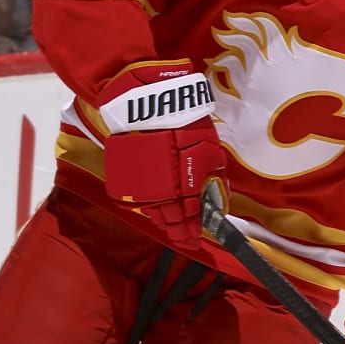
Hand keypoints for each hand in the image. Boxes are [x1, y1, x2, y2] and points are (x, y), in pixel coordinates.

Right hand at [98, 63, 226, 245]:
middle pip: (171, 222)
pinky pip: (138, 201)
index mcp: (186, 189)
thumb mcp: (210, 150)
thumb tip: (218, 199)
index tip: (196, 239)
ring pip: (154, 214)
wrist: (149, 104)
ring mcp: (141, 188)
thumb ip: (214, 178)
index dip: (194, 232)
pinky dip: (149, 207)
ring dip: (164, 222)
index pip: (191, 219)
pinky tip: (156, 209)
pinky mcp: (126, 179)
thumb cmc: (185, 123)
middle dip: (180, 232)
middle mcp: (163, 194)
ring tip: (172, 226)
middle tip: (185, 239)